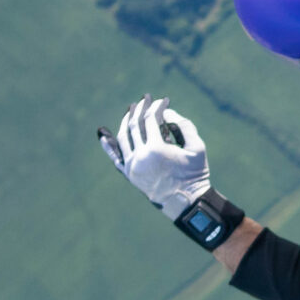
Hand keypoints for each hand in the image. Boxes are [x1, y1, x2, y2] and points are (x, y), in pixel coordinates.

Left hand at [98, 97, 211, 217]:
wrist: (186, 201)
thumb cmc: (195, 173)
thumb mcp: (197, 148)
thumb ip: (184, 126)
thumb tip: (167, 112)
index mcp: (157, 148)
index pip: (152, 120)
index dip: (157, 108)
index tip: (163, 100)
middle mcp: (140, 155)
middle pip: (134, 125)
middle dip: (140, 109)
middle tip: (144, 99)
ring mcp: (132, 165)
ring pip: (123, 137)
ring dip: (126, 122)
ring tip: (130, 111)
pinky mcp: (129, 173)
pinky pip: (115, 157)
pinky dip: (108, 145)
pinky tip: (102, 133)